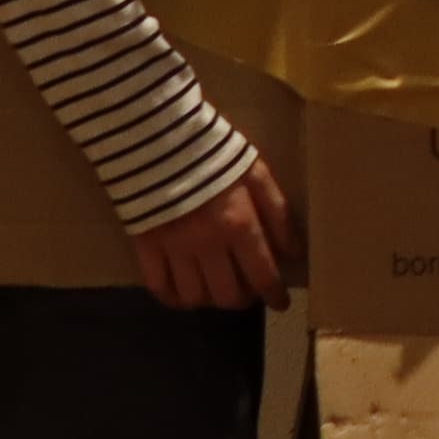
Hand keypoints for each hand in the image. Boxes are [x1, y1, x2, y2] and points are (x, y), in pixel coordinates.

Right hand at [132, 155, 293, 310]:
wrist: (159, 136)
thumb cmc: (215, 152)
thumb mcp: (257, 173)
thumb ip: (277, 213)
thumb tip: (293, 253)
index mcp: (239, 225)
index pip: (262, 275)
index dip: (274, 295)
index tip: (280, 303)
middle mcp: (207, 245)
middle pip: (227, 295)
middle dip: (243, 299)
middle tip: (247, 291)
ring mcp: (173, 248)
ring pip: (195, 297)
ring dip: (210, 299)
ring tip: (217, 289)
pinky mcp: (145, 245)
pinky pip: (158, 286)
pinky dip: (173, 297)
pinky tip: (183, 293)